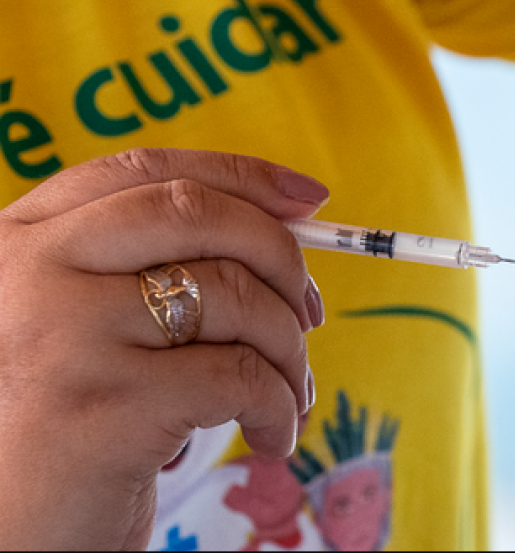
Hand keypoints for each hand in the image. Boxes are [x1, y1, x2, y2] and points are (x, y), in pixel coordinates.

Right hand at [0, 148, 328, 549]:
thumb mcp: (90, 325)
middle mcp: (35, 271)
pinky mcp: (105, 406)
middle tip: (310, 312)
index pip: (150, 172)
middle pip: (199, 216)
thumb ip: (155, 266)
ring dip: (291, 350)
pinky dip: (279, 406)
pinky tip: (272, 437)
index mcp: (29, 239)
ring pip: (236, 299)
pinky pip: (241, 377)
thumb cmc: (68, 420)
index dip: (242, 177)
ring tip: (291, 393)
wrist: (9, 532)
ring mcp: (66, 334)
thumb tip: (291, 217)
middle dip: (282, 257)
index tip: (309, 199)